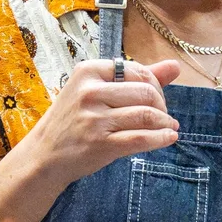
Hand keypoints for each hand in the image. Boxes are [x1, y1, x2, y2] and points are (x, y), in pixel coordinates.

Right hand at [13, 58, 181, 195]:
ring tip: (169, 128)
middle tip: (162, 116)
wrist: (45, 154)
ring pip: (147, 115)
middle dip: (162, 105)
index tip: (155, 99)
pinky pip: (142, 138)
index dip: (156, 85)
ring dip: (166, 123)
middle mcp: (90, 92)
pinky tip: (168, 138)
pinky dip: (161, 138)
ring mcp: (94, 119)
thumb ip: (136, 76)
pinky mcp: (101, 145)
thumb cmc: (74, 118)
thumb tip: (176, 66)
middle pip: (146, 92)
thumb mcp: (96, 90)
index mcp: (88, 71)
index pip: (138, 71)